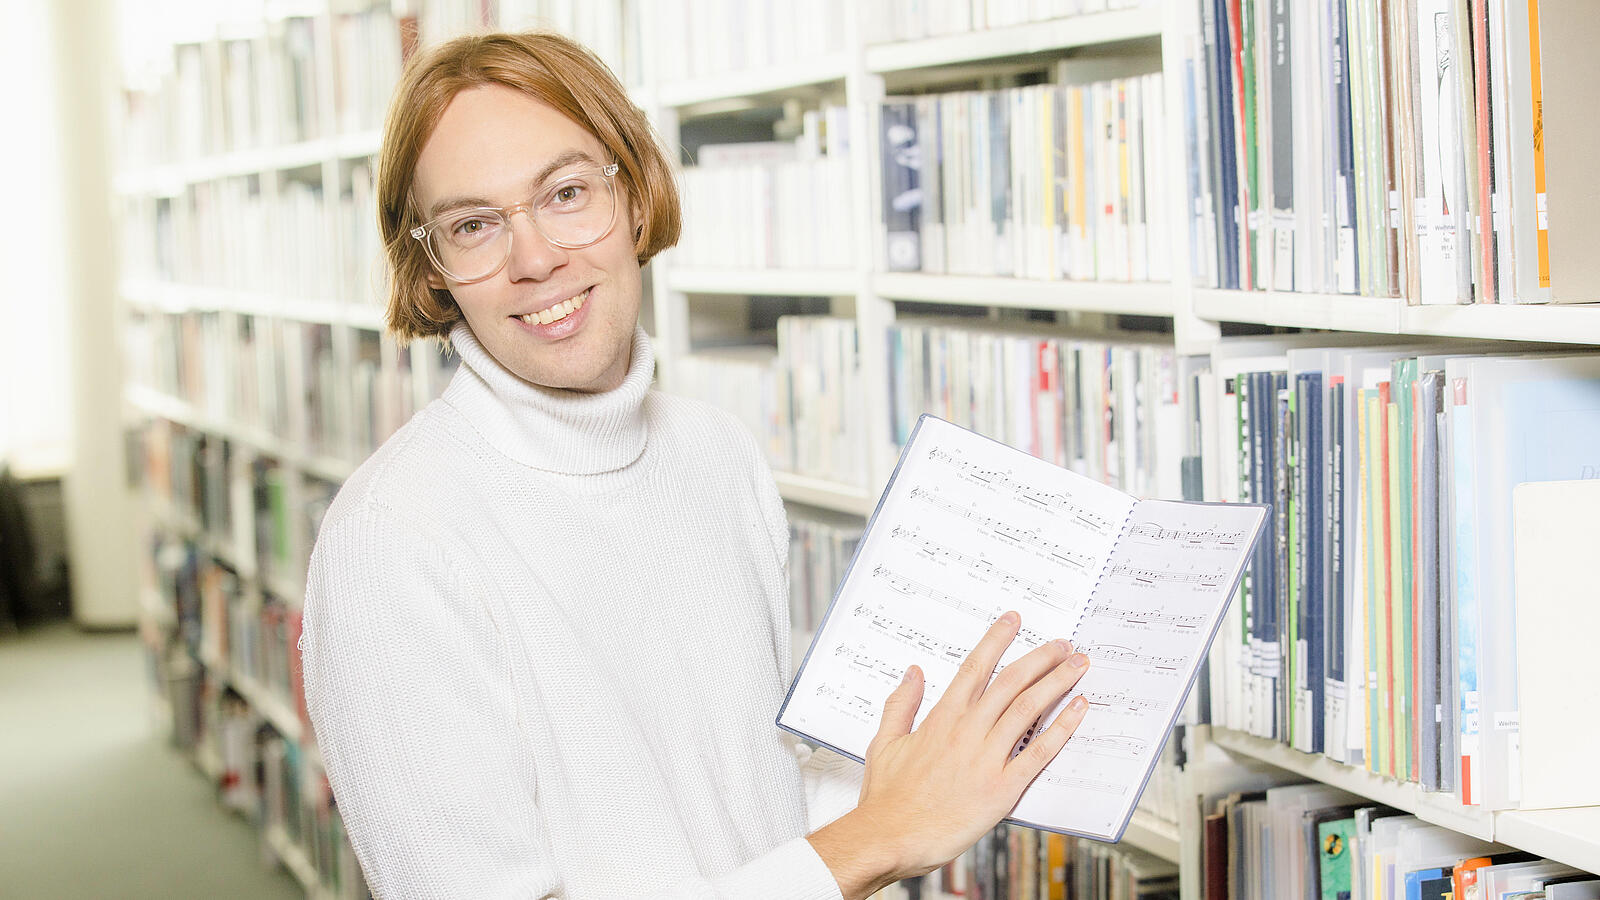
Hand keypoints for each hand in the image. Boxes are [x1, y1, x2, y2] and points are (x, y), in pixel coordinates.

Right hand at [806, 611, 1090, 897]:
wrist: (890, 838)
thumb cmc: (887, 798)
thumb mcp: (884, 742)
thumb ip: (901, 704)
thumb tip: (913, 673)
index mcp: (941, 718)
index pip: (975, 668)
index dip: (996, 640)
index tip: (1014, 620)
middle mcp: (967, 731)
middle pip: (1011, 682)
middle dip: (1041, 658)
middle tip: (1062, 643)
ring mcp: (986, 758)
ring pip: (1028, 708)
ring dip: (1057, 682)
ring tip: (1077, 665)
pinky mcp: (1002, 788)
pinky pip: (1039, 753)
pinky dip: (1062, 729)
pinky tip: (1078, 710)